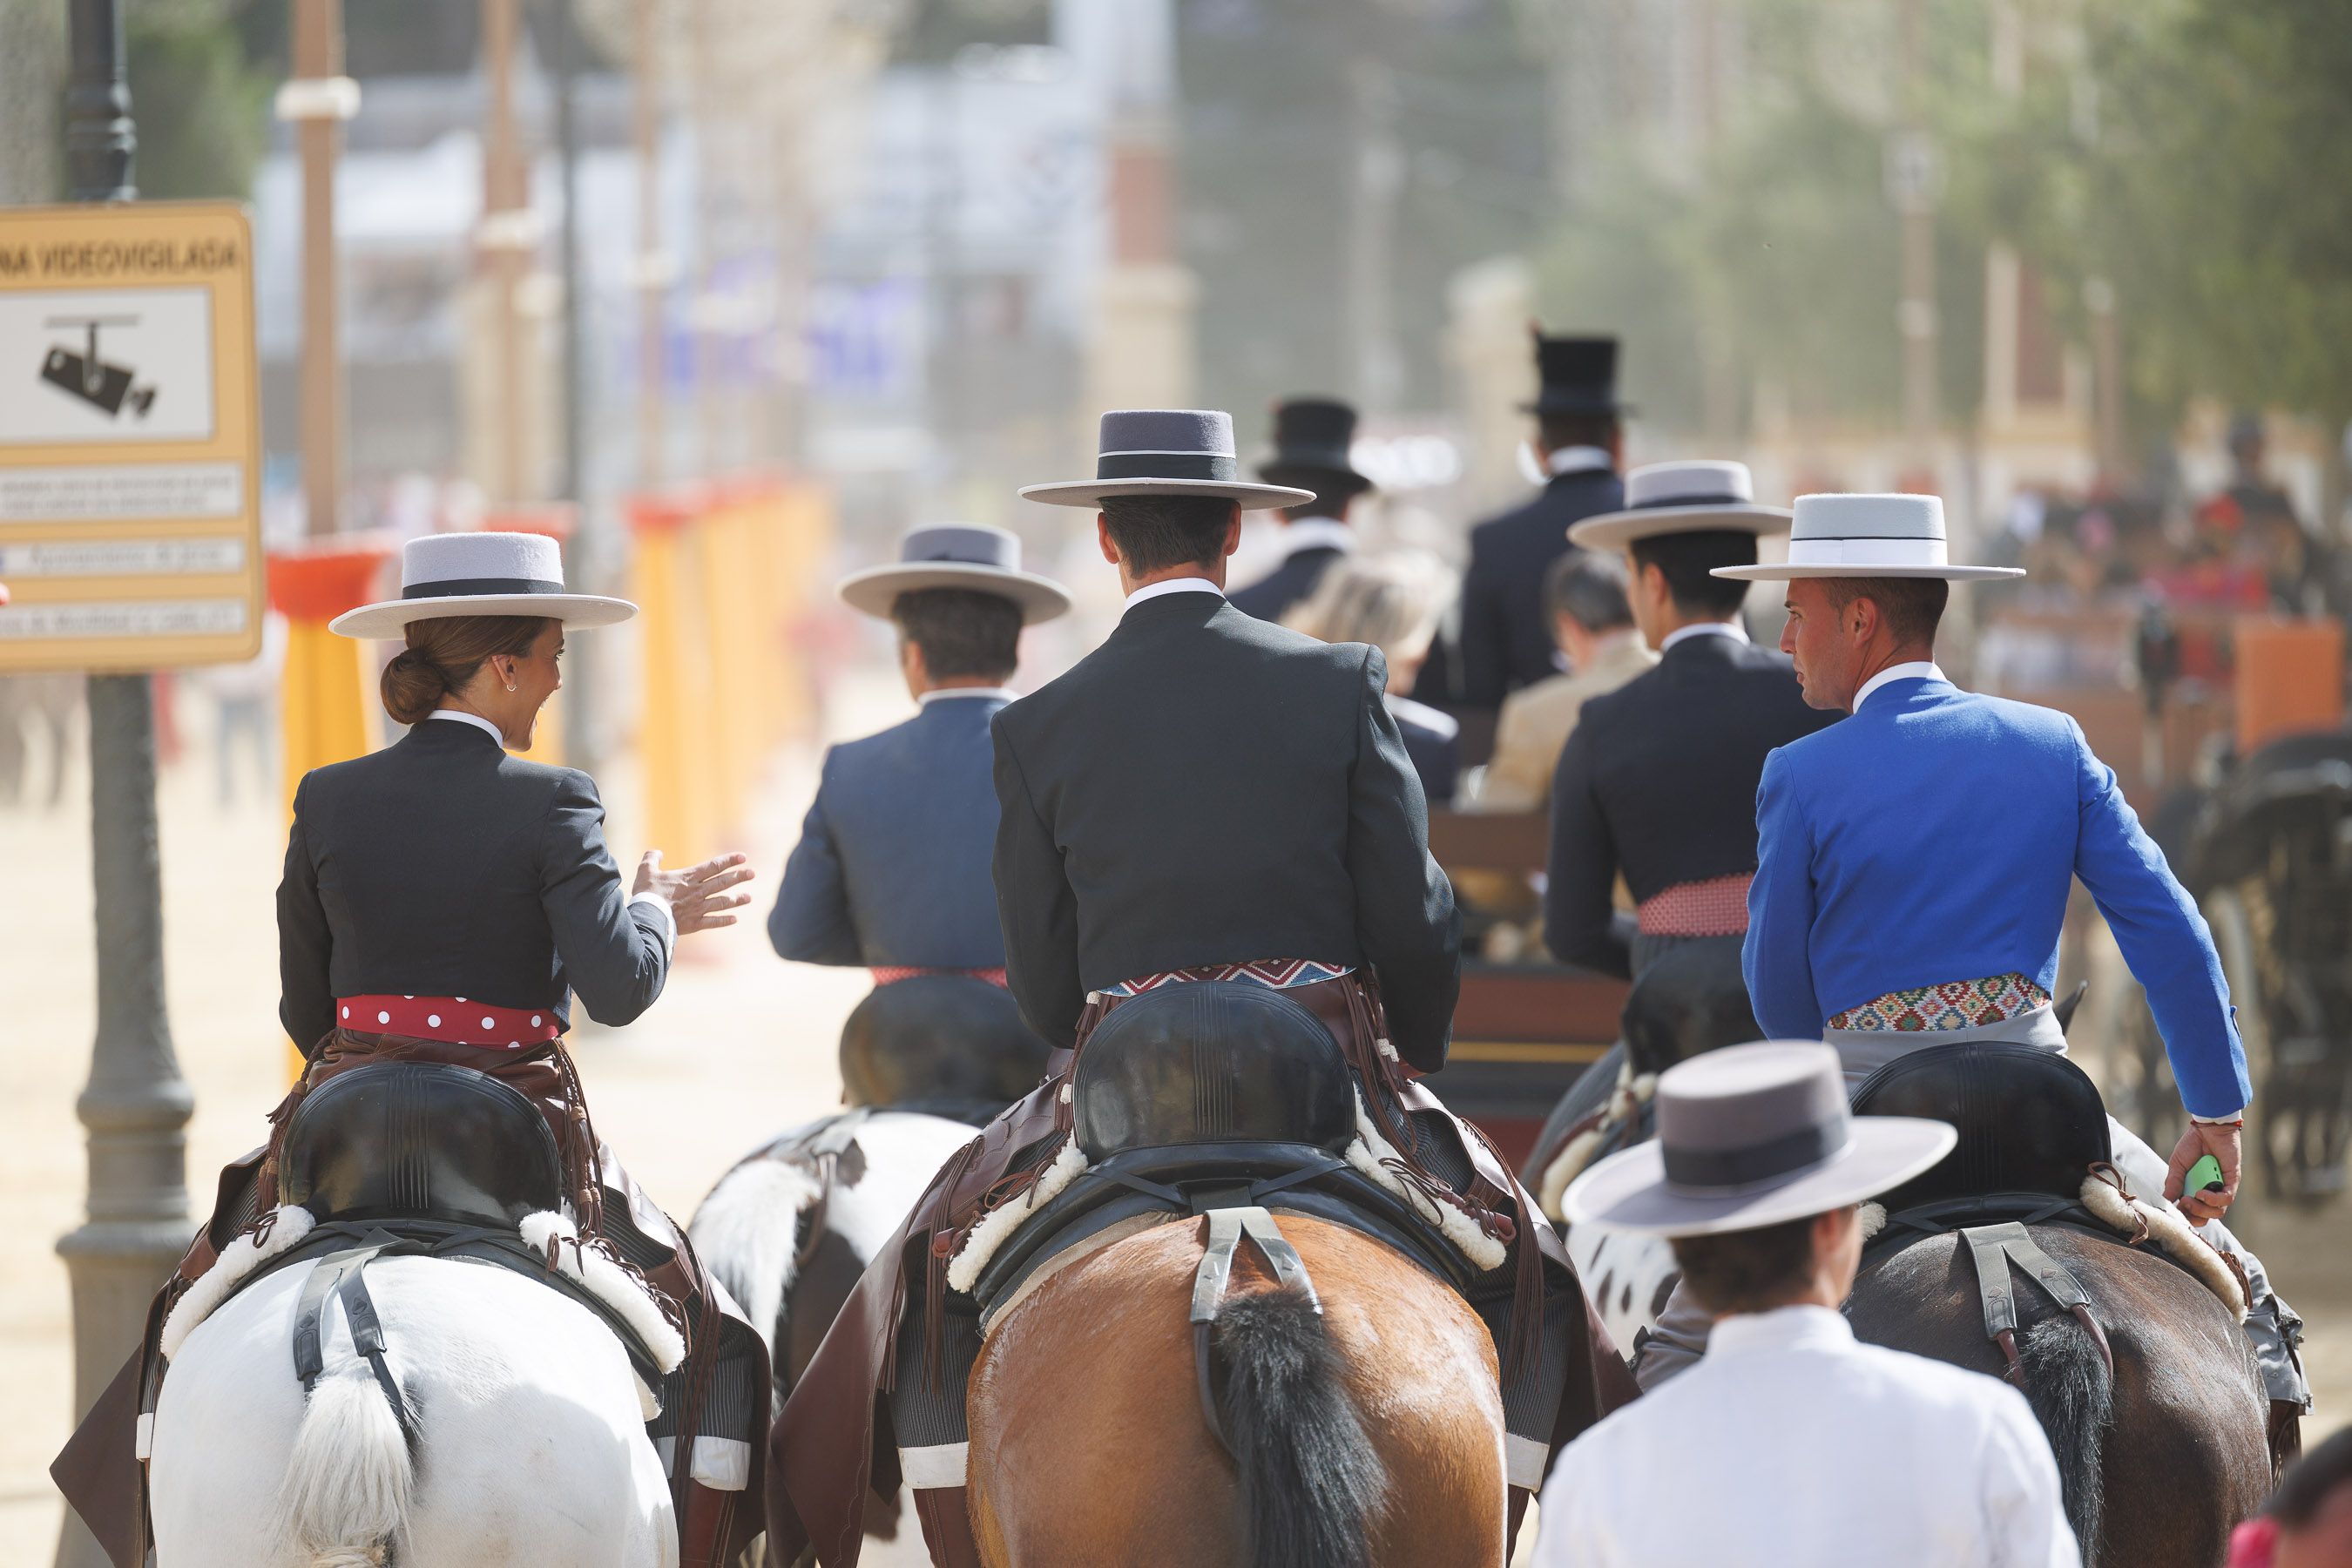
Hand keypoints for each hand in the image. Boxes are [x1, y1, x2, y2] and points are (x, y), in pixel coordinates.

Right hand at [634, 850, 755, 935]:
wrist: (647, 918)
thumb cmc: (646, 894)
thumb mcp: (645, 871)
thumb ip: (651, 859)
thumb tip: (656, 852)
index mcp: (688, 878)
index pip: (713, 866)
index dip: (729, 860)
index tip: (743, 857)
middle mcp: (697, 892)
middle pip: (723, 882)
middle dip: (739, 877)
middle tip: (752, 874)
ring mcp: (698, 908)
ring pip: (722, 902)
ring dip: (737, 900)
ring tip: (749, 898)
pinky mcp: (694, 923)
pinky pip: (713, 922)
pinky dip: (724, 921)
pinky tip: (735, 919)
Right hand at [2164, 1118, 2242, 1223]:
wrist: (2208, 1128)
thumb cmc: (2192, 1144)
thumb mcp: (2177, 1165)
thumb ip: (2174, 1183)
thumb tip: (2166, 1200)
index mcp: (2195, 1189)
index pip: (2193, 1212)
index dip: (2184, 1215)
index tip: (2174, 1210)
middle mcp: (2210, 1191)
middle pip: (2206, 1216)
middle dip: (2194, 1216)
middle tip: (2184, 1206)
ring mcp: (2222, 1187)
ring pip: (2217, 1212)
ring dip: (2203, 1210)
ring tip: (2190, 1199)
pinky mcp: (2232, 1181)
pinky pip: (2227, 1198)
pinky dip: (2214, 1200)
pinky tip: (2201, 1193)